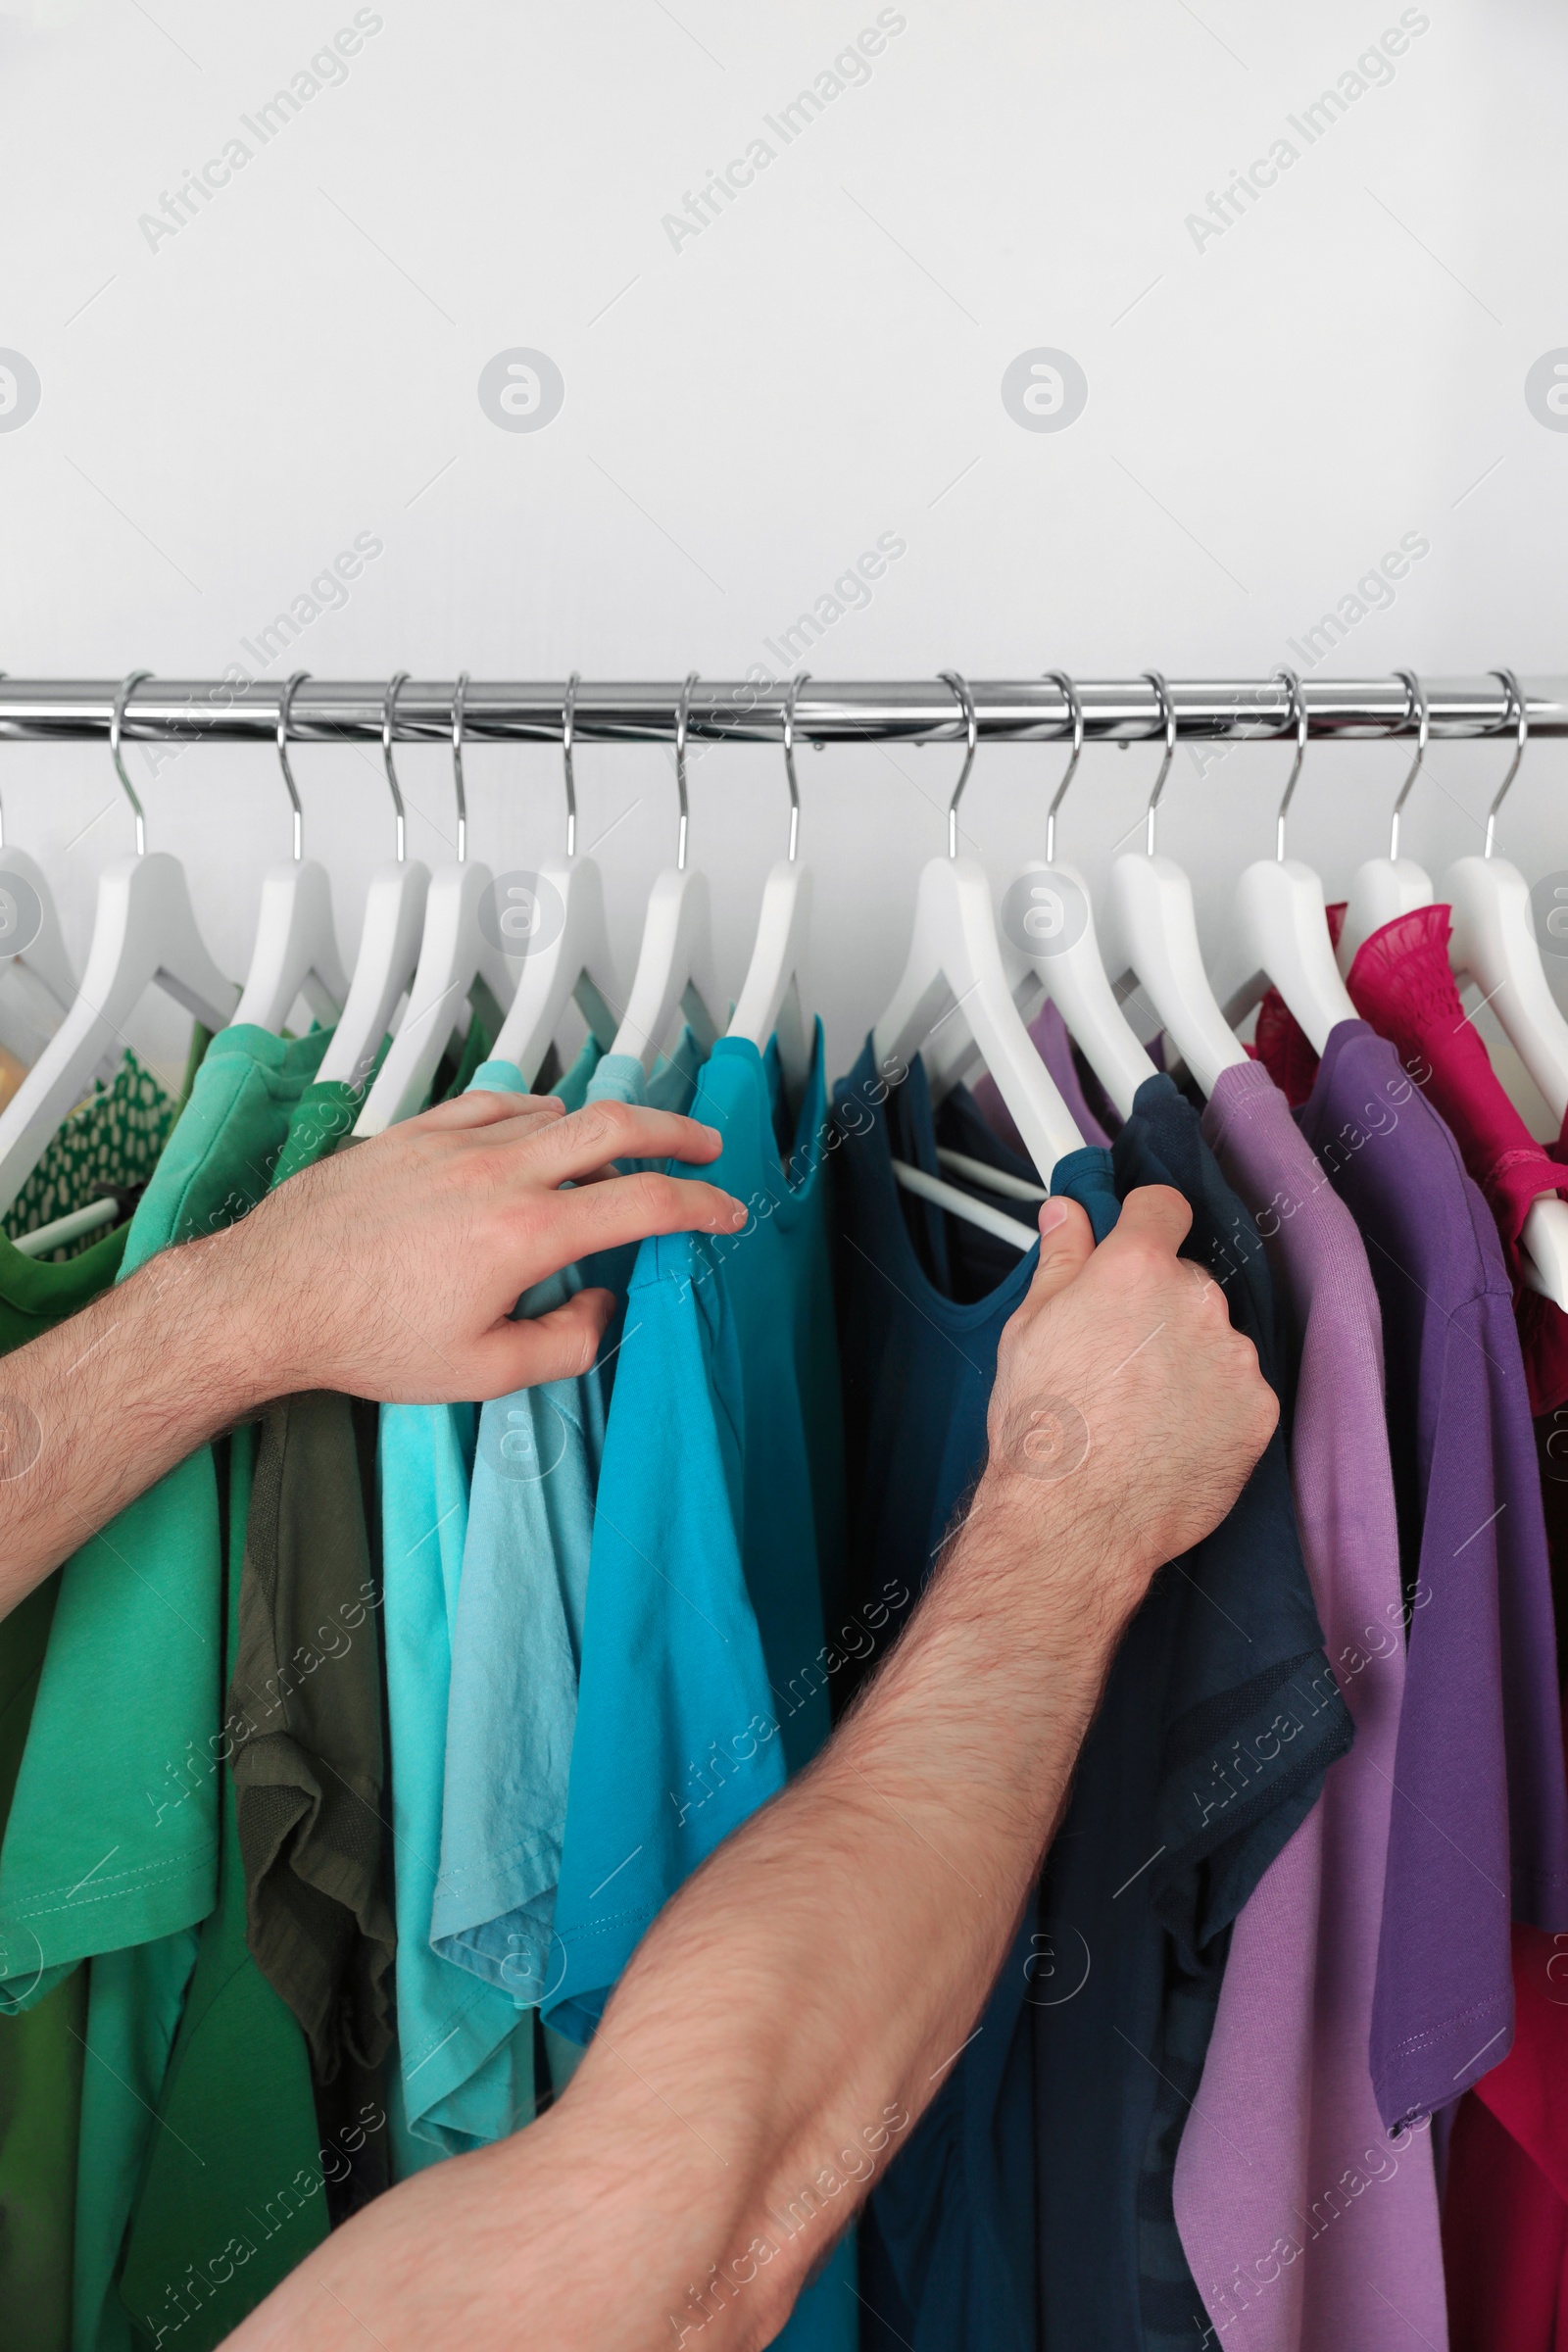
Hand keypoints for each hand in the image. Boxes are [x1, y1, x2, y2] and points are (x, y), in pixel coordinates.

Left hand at [203, 1089, 743, 1407]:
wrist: (268, 1300)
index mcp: (525, 1235)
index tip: (725, 1213)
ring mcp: (451, 1145)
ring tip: (617, 1157)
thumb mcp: (481, 1373)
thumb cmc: (363, 1338)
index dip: (701, 1206)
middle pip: (614, 1125)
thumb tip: (601, 1306)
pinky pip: (493, 1104)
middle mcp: (496, 1175)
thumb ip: (566, 1343)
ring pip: (553, 1111)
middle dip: (676, 1131)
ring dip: (601, 1130)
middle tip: (705, 1146)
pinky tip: (536, 1130)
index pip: (644, 1204)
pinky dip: (533, 1114)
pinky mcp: (412, 1134)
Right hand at [977, 1183, 1277, 1636]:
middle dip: (1158, 1307)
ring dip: (1188, 1357)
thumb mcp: (1030, 1328)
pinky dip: (1212, 1405)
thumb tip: (1068, 1214)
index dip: (1147, 1221)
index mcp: (1135, 1269)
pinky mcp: (1258, 1409)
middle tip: (1117, 1355)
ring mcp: (1234, 1356)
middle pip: (1186, 1280)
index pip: (1163, 1207)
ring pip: (1214, 1337)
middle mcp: (1196, 1300)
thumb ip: (1060, 1260)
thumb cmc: (1045, 1429)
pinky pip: (1238, 1389)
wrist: (1077, 1518)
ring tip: (1141, 1407)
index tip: (1138, 1238)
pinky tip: (1170, 1434)